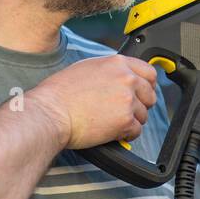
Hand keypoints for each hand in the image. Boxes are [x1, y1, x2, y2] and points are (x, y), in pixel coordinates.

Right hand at [28, 55, 158, 149]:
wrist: (50, 113)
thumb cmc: (59, 94)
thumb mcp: (86, 68)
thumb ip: (109, 72)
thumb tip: (121, 78)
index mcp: (117, 63)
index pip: (149, 73)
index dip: (147, 86)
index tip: (142, 94)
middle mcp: (126, 79)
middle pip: (150, 95)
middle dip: (140, 106)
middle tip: (124, 112)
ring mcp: (127, 100)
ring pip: (143, 115)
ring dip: (131, 121)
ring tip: (111, 123)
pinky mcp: (125, 120)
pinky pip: (136, 131)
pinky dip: (126, 135)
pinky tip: (112, 133)